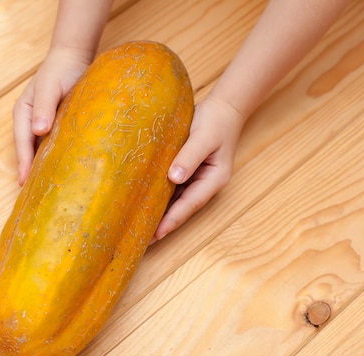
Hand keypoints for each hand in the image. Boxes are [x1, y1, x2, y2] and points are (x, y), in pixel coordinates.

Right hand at [13, 47, 92, 184]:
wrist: (73, 59)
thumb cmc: (60, 70)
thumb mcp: (49, 87)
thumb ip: (44, 107)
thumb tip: (38, 131)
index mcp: (23, 114)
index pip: (22, 142)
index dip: (24, 162)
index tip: (25, 181)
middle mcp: (31, 123)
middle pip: (29, 150)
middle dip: (31, 170)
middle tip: (35, 194)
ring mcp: (44, 126)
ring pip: (42, 150)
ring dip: (43, 167)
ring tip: (48, 188)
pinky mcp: (58, 127)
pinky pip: (55, 146)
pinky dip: (56, 158)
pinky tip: (63, 170)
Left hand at [152, 94, 244, 241]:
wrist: (224, 106)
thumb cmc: (216, 121)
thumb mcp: (203, 137)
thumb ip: (189, 157)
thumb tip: (174, 178)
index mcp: (213, 180)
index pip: (189, 205)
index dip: (171, 221)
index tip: (156, 235)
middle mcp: (204, 183)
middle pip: (181, 208)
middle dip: (163, 223)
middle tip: (141, 240)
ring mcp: (196, 178)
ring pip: (175, 199)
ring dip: (160, 212)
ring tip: (139, 226)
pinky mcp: (186, 170)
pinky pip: (171, 187)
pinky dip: (158, 195)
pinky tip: (143, 202)